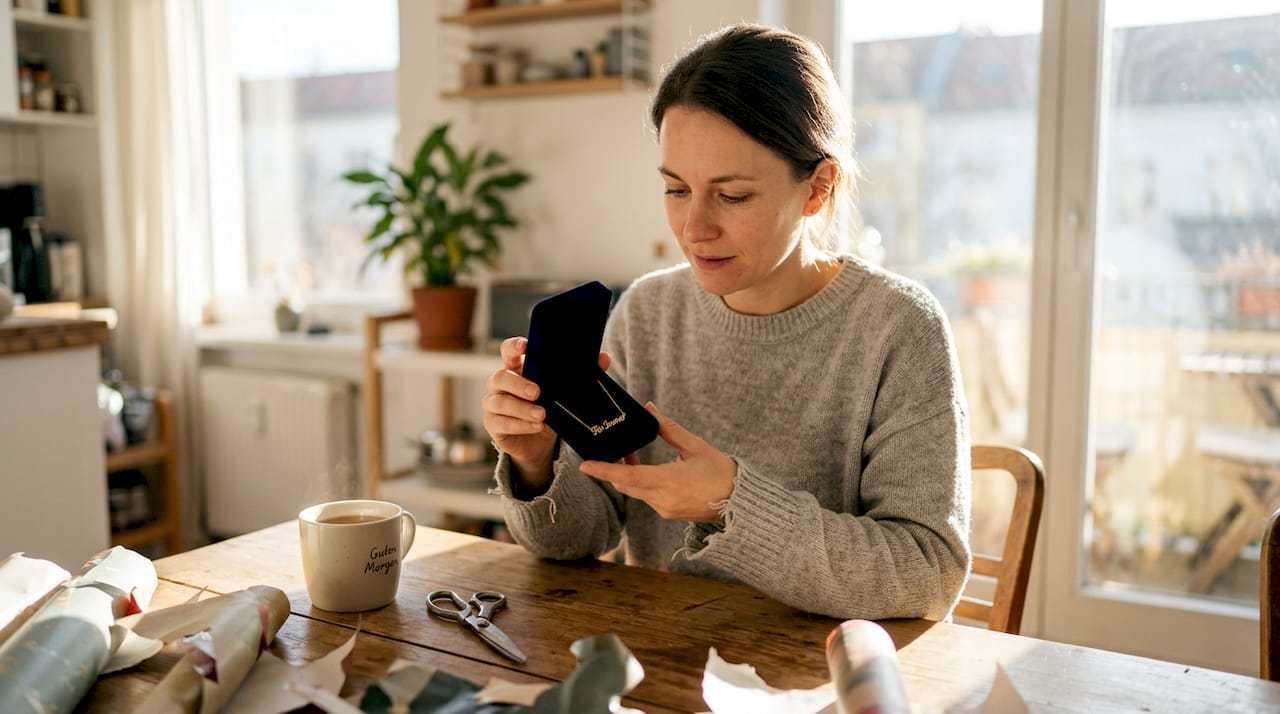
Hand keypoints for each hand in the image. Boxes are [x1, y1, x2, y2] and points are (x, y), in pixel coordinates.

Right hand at [483, 336, 611, 481]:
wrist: (538, 442)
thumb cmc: (549, 407)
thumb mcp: (564, 391)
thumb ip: (581, 374)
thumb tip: (604, 357)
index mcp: (516, 368)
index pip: (508, 351)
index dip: (513, 347)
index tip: (526, 347)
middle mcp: (501, 384)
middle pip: (500, 377)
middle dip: (518, 383)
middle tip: (538, 392)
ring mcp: (493, 404)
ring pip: (499, 402)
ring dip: (521, 408)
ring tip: (542, 414)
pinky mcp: (493, 425)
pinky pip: (501, 423)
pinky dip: (520, 425)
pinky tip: (537, 426)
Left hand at [579, 403, 736, 521]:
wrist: (740, 501)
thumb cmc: (721, 471)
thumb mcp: (694, 446)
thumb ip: (669, 429)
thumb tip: (649, 409)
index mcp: (669, 481)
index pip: (628, 476)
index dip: (604, 470)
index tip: (585, 465)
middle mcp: (663, 499)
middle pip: (625, 485)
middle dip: (612, 469)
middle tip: (607, 448)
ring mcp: (665, 509)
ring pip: (634, 491)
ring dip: (628, 475)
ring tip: (630, 453)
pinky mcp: (668, 513)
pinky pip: (646, 497)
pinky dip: (640, 484)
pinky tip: (646, 470)